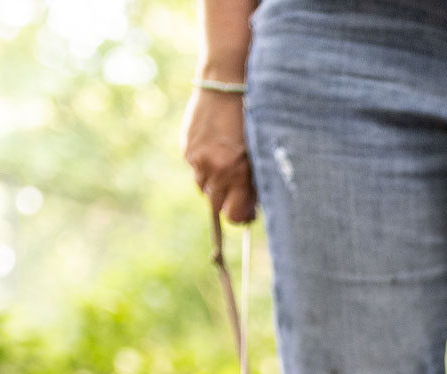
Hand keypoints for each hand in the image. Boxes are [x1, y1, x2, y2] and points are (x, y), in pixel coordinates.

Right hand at [184, 86, 256, 223]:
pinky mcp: (186, 148)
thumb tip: (250, 206)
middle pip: (215, 205)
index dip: (241, 216)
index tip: (248, 212)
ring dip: (214, 185)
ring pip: (203, 188)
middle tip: (239, 192)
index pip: (233, 214)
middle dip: (227, 202)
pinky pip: (195, 169)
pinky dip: (204, 166)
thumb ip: (254, 181)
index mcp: (237, 173)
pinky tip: (216, 150)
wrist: (226, 85)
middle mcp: (214, 170)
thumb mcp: (259, 151)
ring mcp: (197, 159)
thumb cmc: (252, 117)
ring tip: (227, 166)